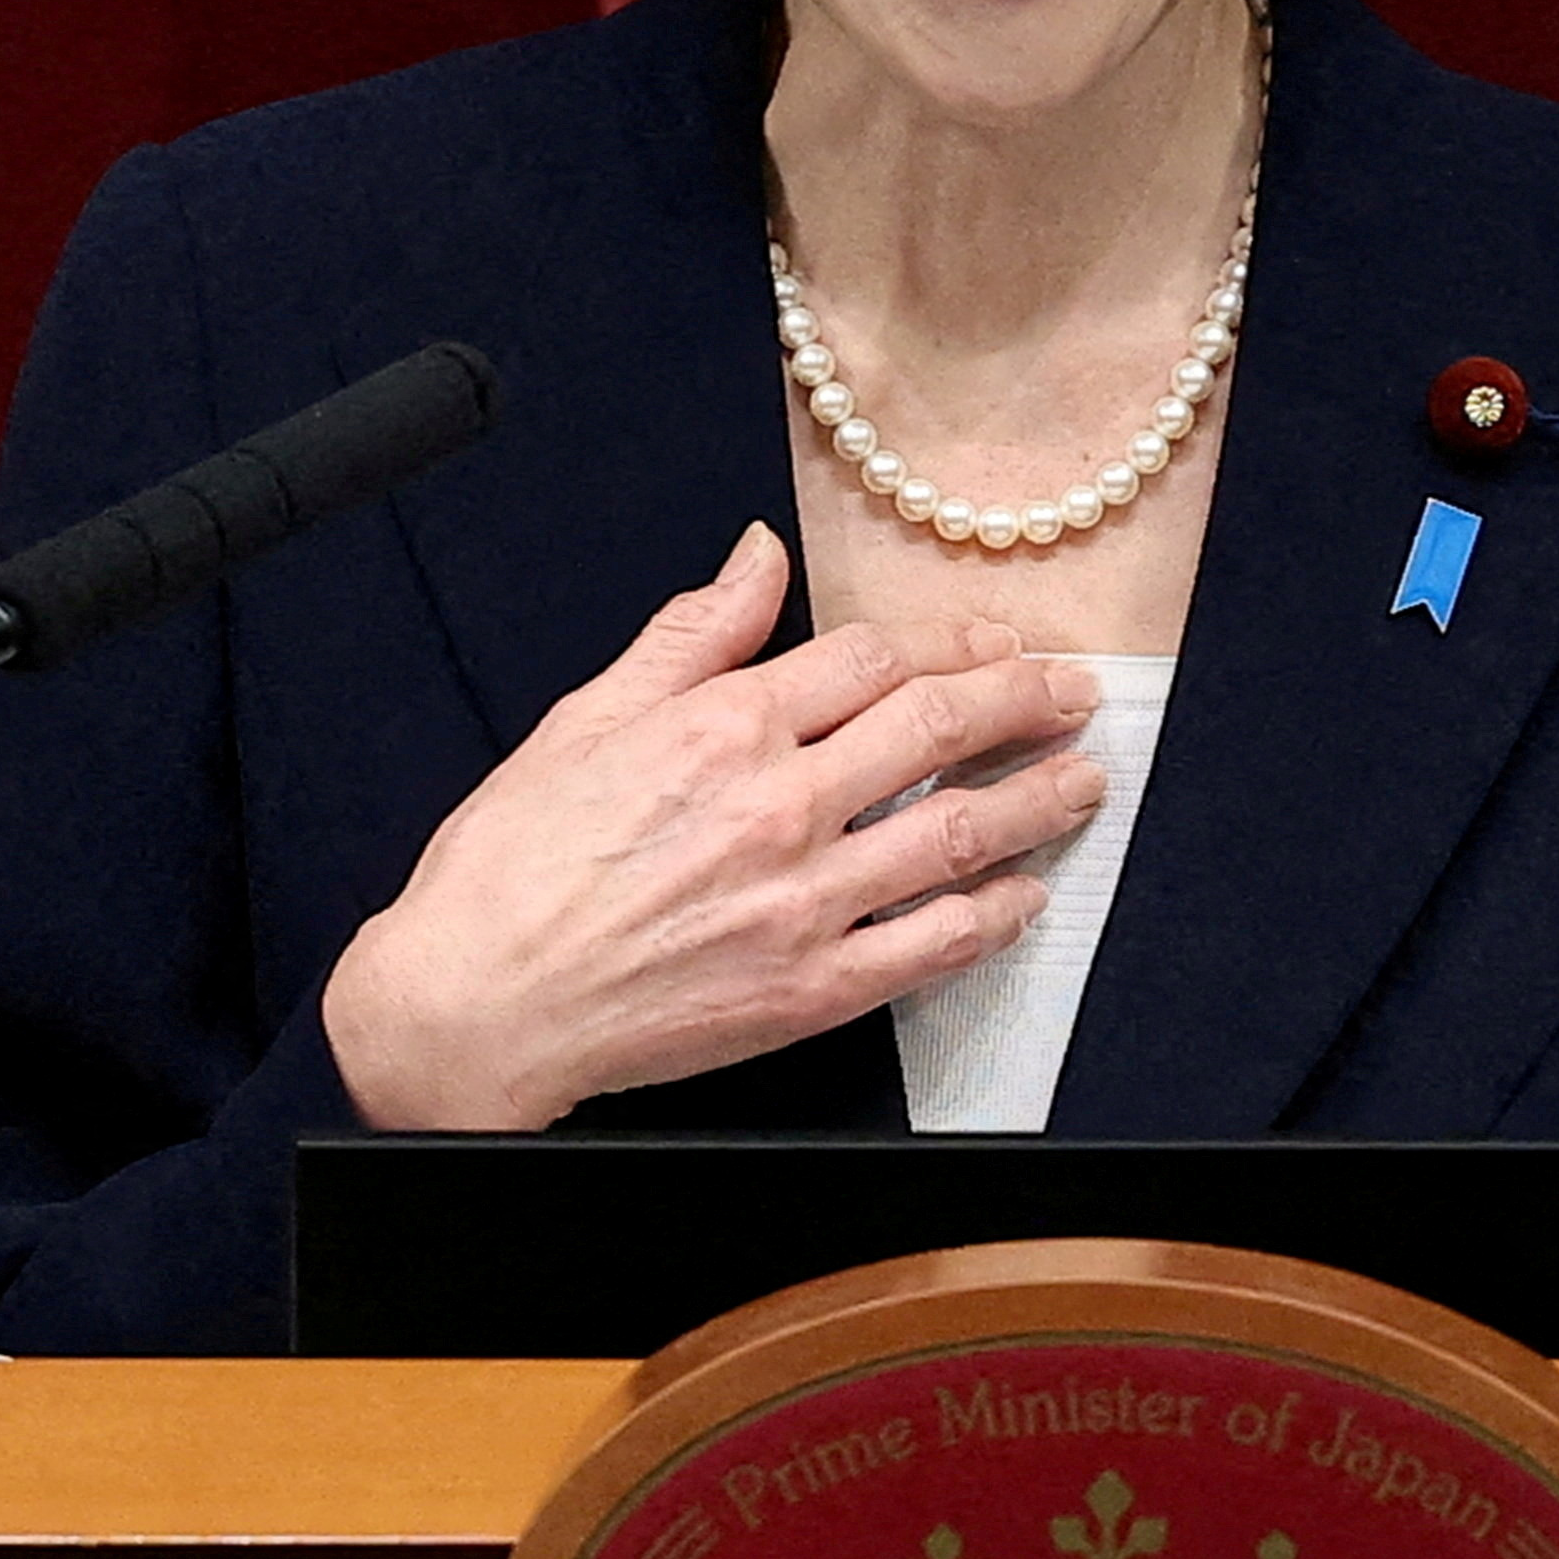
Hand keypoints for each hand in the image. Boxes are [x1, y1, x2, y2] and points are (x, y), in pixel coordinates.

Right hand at [320, 522, 1106, 1131]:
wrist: (473, 1004)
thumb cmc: (511, 866)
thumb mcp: (587, 718)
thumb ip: (692, 634)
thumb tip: (760, 553)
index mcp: (723, 726)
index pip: (873, 657)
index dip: (948, 640)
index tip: (992, 641)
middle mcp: (778, 804)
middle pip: (939, 727)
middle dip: (1024, 700)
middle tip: (1076, 692)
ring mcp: (804, 902)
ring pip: (960, 834)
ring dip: (1040, 800)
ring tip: (1086, 779)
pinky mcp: (810, 990)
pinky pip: (933, 946)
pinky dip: (994, 917)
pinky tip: (1025, 896)